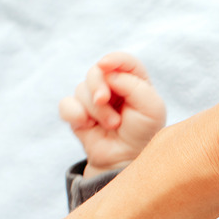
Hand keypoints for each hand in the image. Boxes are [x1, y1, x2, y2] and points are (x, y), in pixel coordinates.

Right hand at [59, 52, 166, 177]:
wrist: (126, 159)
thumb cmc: (143, 133)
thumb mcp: (151, 108)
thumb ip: (135, 86)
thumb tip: (108, 74)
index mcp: (135, 82)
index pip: (125, 61)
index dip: (114, 60)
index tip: (105, 65)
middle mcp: (114, 87)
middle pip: (96, 71)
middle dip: (99, 86)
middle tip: (105, 102)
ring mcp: (94, 99)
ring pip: (81, 89)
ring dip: (95, 109)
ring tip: (111, 124)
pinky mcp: (79, 113)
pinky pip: (66, 104)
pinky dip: (75, 114)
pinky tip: (88, 125)